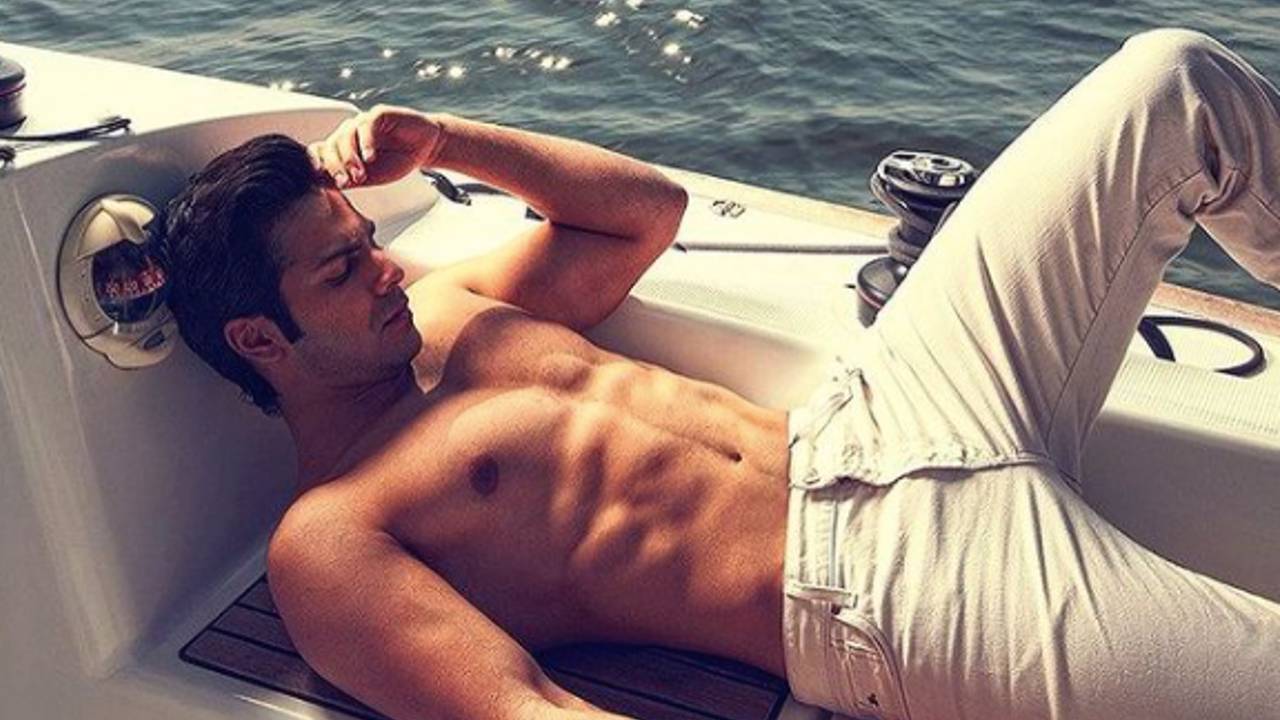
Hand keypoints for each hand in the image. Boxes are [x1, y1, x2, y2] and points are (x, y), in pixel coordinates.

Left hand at [308, 104, 445, 188]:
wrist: (425, 147)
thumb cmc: (398, 161)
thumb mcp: (372, 178)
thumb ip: (349, 180)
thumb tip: (323, 184)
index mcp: (343, 148)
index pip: (321, 152)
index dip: (318, 164)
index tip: (322, 179)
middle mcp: (349, 133)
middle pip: (331, 146)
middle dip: (336, 166)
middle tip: (345, 183)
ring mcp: (362, 123)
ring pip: (345, 136)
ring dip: (350, 158)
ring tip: (360, 175)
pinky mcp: (378, 114)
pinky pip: (366, 126)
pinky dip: (366, 143)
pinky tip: (370, 157)